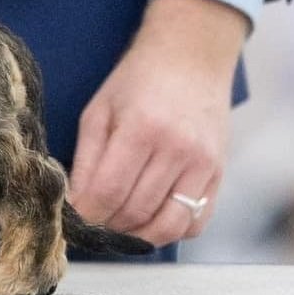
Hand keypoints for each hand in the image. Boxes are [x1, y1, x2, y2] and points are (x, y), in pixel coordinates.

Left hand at [68, 0, 245, 246]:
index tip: (74, 218)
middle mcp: (177, 150)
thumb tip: (75, 204)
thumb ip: (86, 160)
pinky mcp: (219, 174)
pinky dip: (171, 231)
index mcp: (141, 129)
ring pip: (167, 226)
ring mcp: (203, 164)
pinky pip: (195, 223)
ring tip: (119, 225)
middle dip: (107, 225)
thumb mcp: (99, 111)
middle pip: (136, 212)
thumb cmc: (136, 82)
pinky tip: (151, 219)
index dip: (87, 214)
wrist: (191, 58)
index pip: (108, 192)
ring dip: (138, 236)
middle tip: (93, 221)